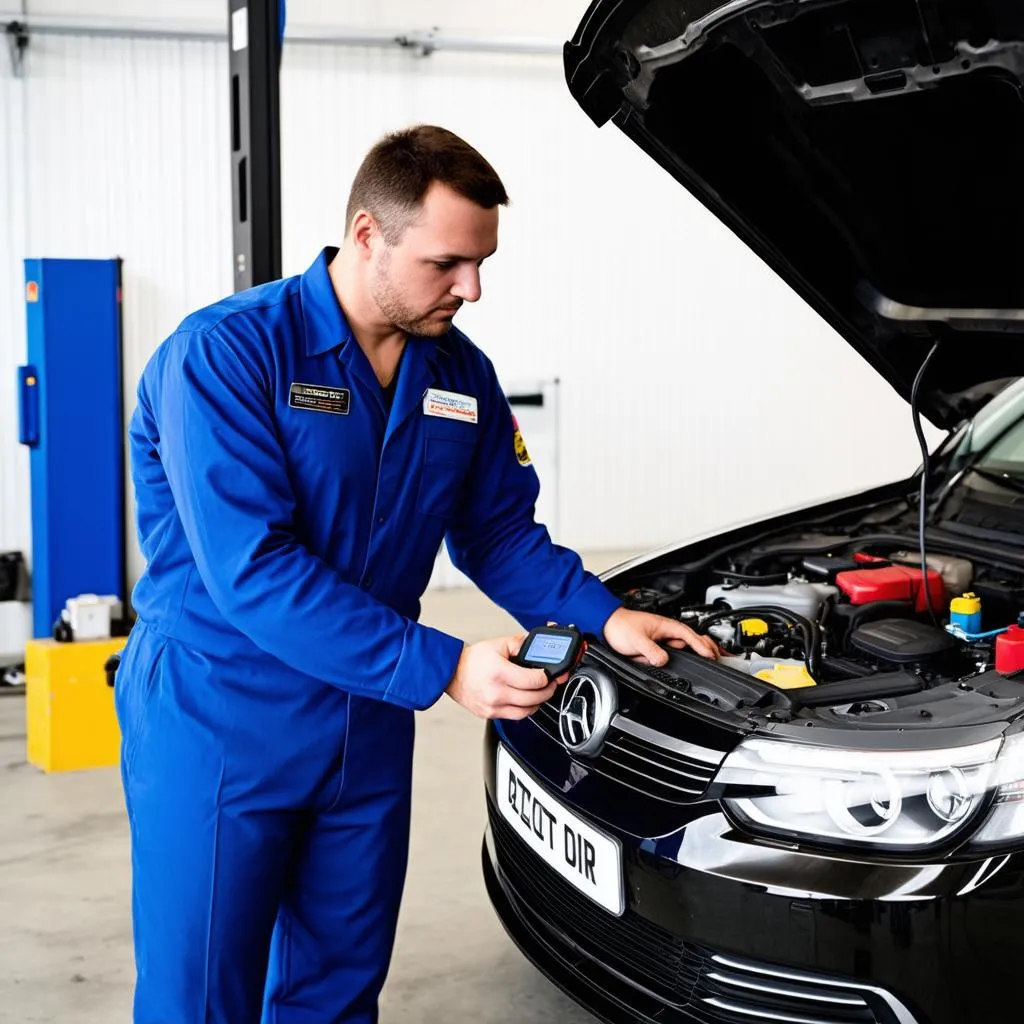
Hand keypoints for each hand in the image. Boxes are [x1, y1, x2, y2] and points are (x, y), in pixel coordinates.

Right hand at [444, 635, 565, 720]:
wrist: (451, 673)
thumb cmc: (471, 660)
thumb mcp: (497, 644)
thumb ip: (520, 643)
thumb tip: (536, 645)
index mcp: (500, 673)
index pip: (534, 680)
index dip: (546, 677)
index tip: (549, 675)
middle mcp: (496, 692)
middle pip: (534, 698)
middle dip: (547, 690)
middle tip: (550, 684)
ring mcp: (493, 706)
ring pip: (526, 711)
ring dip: (537, 703)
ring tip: (539, 693)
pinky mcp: (489, 714)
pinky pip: (514, 717)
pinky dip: (523, 710)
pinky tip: (525, 701)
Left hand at [602, 608, 719, 666]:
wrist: (606, 623)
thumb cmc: (620, 626)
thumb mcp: (636, 641)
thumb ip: (651, 651)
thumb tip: (663, 661)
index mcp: (664, 625)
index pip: (688, 635)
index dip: (701, 645)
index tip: (711, 654)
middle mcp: (665, 629)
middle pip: (691, 638)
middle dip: (706, 646)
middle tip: (718, 656)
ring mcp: (661, 635)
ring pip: (683, 643)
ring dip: (696, 649)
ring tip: (709, 657)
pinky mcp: (655, 641)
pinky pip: (673, 648)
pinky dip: (684, 652)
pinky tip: (688, 657)